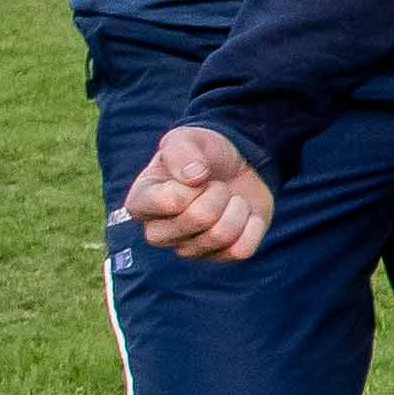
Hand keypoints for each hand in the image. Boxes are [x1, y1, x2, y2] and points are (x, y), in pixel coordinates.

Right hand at [124, 123, 271, 261]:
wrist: (235, 164)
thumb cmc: (201, 153)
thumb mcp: (186, 138)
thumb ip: (181, 150)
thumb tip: (193, 177)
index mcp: (141, 203)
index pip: (169, 202)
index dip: (193, 184)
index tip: (195, 174)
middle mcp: (158, 232)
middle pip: (199, 219)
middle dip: (219, 193)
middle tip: (217, 185)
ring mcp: (189, 248)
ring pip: (221, 235)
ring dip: (236, 208)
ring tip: (229, 198)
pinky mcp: (220, 256)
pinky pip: (242, 250)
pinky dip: (252, 226)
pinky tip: (243, 214)